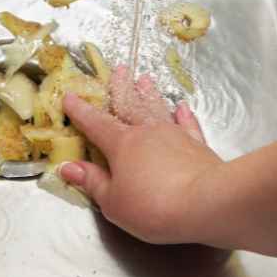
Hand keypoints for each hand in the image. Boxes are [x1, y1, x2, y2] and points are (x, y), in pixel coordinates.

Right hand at [60, 66, 222, 244]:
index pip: (95, 123)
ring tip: (145, 79)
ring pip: (157, 109)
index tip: (70, 97)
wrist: (207, 205)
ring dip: (150, 94)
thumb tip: (68, 166)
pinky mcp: (198, 146)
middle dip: (121, 88)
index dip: (80, 111)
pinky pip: (188, 125)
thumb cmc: (153, 206)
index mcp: (121, 144)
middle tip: (119, 70)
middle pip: (130, 105)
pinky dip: (185, 116)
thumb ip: (92, 182)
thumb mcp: (113, 202)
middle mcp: (147, 133)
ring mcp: (174, 136)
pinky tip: (182, 107)